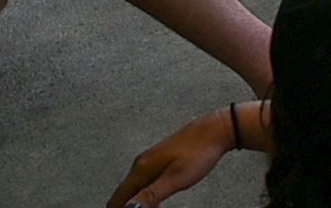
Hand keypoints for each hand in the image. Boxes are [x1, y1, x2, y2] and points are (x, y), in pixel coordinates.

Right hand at [106, 111, 229, 207]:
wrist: (214, 131)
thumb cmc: (198, 152)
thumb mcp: (175, 178)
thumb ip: (152, 195)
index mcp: (141, 169)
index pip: (117, 199)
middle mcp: (140, 164)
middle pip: (123, 195)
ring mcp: (149, 161)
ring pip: (133, 189)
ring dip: (137, 203)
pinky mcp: (159, 161)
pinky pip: (144, 182)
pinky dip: (145, 195)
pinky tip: (158, 201)